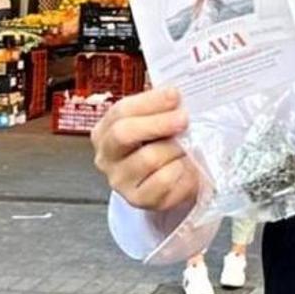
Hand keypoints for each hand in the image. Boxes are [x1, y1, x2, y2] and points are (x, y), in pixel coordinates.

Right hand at [91, 88, 199, 211]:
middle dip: (158, 123)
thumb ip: (160, 108)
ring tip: (189, 146)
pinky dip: (182, 171)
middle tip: (183, 119)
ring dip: (175, 149)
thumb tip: (176, 94)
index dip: (150, 101)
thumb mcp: (155, 123)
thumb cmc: (160, 146)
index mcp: (105, 130)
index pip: (121, 111)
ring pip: (148, 158)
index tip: (175, 95)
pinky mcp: (138, 199)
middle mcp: (106, 156)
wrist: (166, 185)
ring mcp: (119, 180)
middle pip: (124, 134)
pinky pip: (164, 180)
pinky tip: (188, 166)